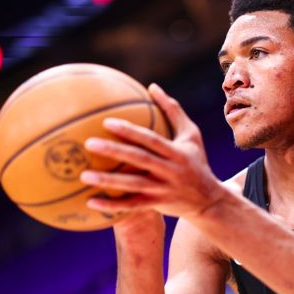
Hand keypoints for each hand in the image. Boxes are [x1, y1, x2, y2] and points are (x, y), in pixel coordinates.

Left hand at [79, 84, 228, 219]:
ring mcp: (163, 190)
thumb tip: (152, 87)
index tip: (106, 122)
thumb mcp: (191, 136)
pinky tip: (90, 201)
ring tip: (83, 176)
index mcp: (177, 152)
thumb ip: (172, 111)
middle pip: (139, 160)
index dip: (130, 131)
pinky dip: (111, 206)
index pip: (151, 140)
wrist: (210, 200)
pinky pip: (131, 206)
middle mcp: (170, 171)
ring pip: (133, 186)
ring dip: (108, 181)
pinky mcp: (157, 205)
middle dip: (114, 152)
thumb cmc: (196, 161)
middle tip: (89, 144)